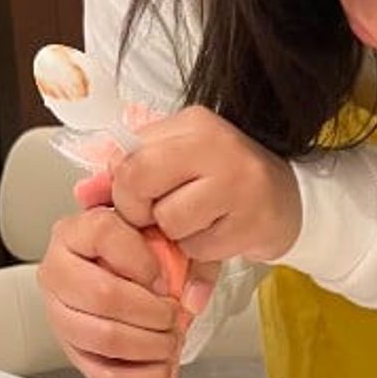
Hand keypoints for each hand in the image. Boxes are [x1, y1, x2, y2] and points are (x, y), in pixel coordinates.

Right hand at [36, 202, 188, 377]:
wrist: (121, 274)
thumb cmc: (138, 252)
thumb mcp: (164, 237)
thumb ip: (186, 255)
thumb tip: (192, 297)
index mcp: (74, 232)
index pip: (103, 235)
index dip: (144, 261)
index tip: (165, 277)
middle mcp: (57, 272)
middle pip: (103, 296)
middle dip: (153, 312)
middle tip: (174, 315)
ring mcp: (59, 315)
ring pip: (104, 338)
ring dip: (150, 345)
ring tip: (170, 339)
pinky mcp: (74, 352)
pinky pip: (104, 377)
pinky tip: (161, 364)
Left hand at [109, 106, 301, 262]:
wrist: (292, 201)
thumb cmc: (227, 181)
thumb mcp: (180, 164)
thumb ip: (131, 174)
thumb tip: (84, 193)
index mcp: (192, 124)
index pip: (127, 154)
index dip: (119, 187)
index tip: (132, 199)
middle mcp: (215, 146)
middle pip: (138, 181)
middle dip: (136, 210)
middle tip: (154, 217)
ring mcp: (236, 184)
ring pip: (168, 221)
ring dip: (174, 235)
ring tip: (196, 224)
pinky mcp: (249, 223)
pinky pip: (198, 249)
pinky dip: (200, 252)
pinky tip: (217, 236)